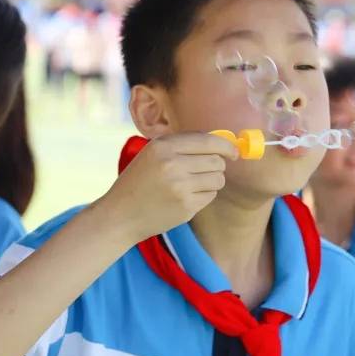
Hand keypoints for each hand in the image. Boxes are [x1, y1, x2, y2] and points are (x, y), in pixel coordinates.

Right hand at [104, 132, 238, 242]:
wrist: (120, 215)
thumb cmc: (140, 181)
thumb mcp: (153, 154)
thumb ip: (183, 145)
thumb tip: (223, 142)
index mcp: (163, 146)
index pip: (208, 141)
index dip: (226, 146)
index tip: (234, 152)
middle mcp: (172, 164)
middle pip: (217, 161)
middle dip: (218, 165)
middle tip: (206, 171)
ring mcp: (180, 187)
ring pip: (218, 179)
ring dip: (212, 181)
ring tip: (193, 184)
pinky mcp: (186, 207)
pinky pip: (210, 195)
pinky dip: (204, 195)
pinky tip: (185, 197)